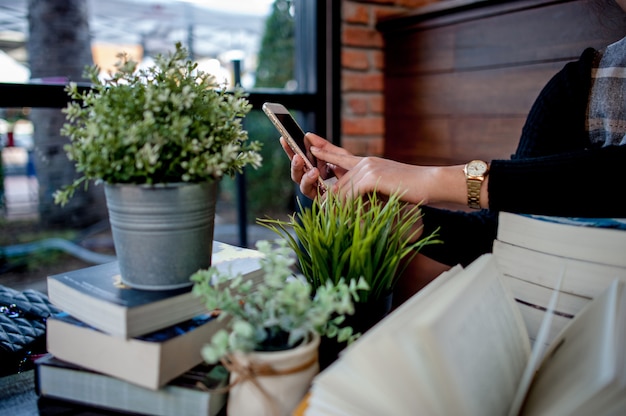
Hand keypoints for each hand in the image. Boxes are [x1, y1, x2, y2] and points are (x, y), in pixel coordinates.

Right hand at [280, 133, 350, 198]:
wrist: (371, 189)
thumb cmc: (357, 174)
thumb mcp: (341, 157)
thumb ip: (325, 148)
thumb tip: (308, 135)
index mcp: (316, 168)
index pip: (299, 159)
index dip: (290, 150)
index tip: (284, 138)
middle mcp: (314, 181)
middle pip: (297, 173)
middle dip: (295, 164)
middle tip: (297, 157)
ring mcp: (318, 192)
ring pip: (302, 185)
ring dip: (305, 176)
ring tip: (313, 170)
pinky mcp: (323, 203)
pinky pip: (313, 195)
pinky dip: (314, 186)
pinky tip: (318, 177)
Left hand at [309, 147, 437, 205]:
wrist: (432, 183)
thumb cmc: (414, 188)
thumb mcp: (387, 187)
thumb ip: (369, 189)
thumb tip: (353, 201)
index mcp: (368, 162)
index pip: (340, 155)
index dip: (324, 150)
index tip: (310, 143)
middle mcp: (364, 162)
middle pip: (337, 183)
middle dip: (330, 200)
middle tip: (324, 214)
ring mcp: (367, 168)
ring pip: (341, 191)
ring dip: (337, 208)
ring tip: (333, 221)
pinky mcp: (371, 177)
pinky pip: (349, 195)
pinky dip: (345, 208)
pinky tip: (344, 217)